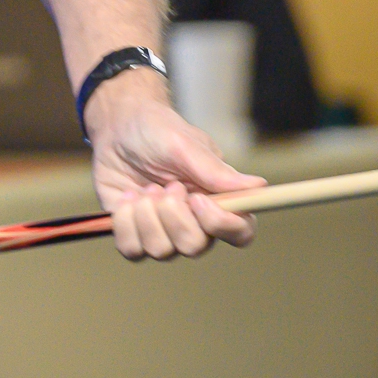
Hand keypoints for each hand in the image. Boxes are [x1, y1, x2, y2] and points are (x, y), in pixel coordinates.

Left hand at [83, 69, 265, 259]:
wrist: (117, 127)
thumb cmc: (156, 130)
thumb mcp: (183, 143)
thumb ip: (215, 171)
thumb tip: (260, 186)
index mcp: (218, 200)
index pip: (240, 233)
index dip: (222, 225)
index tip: (197, 200)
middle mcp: (194, 221)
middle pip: (195, 247)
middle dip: (174, 216)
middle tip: (164, 187)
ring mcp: (163, 230)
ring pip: (161, 251)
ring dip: (147, 216)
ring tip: (144, 188)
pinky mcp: (134, 233)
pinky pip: (131, 249)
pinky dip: (124, 223)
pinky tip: (126, 198)